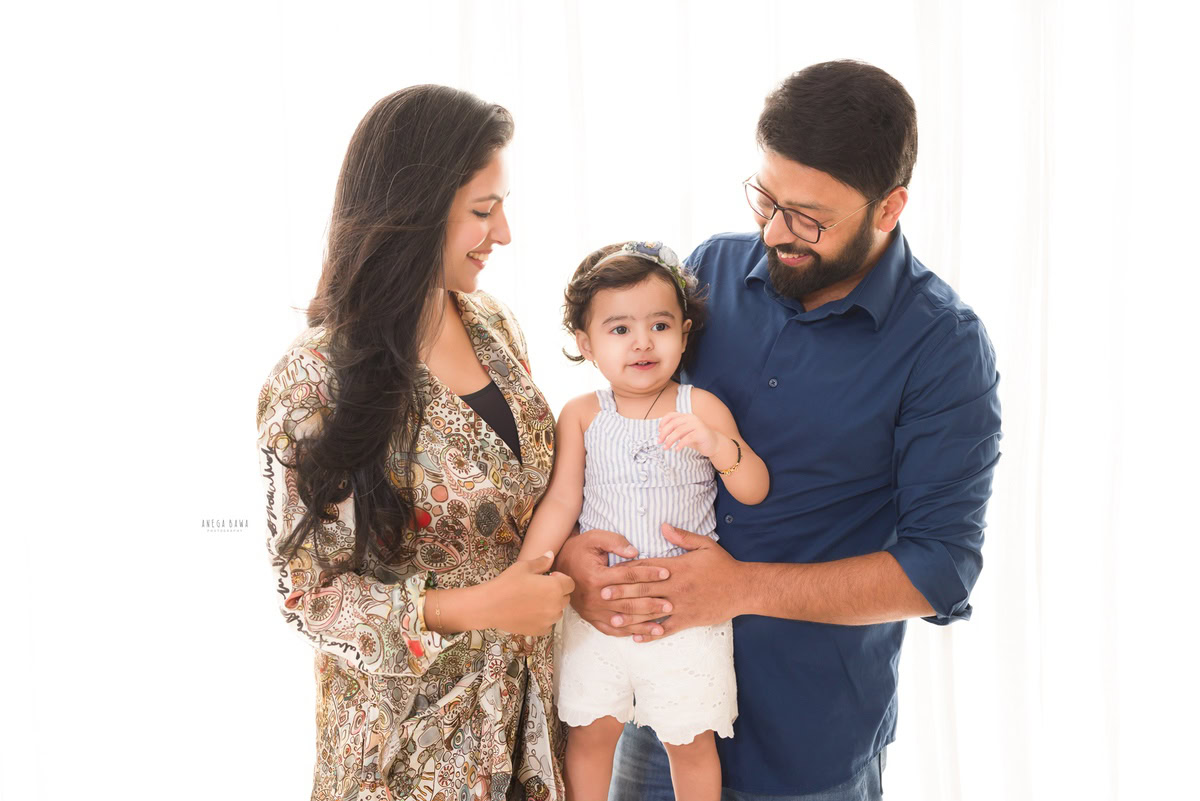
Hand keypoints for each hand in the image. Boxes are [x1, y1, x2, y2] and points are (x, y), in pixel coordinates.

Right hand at [485, 552, 574, 635]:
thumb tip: (551, 555)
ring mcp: (549, 620)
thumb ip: (542, 562)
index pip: (570, 584)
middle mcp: (556, 605)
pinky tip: (530, 612)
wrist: (490, 606)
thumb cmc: (506, 584)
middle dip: (557, 592)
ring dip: (551, 606)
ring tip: (534, 601)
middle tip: (540, 588)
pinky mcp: (540, 631)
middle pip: (565, 598)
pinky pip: (549, 624)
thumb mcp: (524, 567)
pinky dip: (543, 619)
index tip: (549, 576)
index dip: (561, 578)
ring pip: (558, 611)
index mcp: (555, 588)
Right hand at [554, 529, 672, 636]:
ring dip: (643, 623)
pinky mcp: (591, 619)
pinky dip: (629, 633)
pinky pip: (612, 630)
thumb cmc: (579, 550)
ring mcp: (592, 611)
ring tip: (662, 626)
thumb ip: (615, 542)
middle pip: (628, 602)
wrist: (556, 567)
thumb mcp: (594, 538)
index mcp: (596, 576)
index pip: (628, 576)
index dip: (649, 573)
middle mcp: (594, 597)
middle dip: (651, 603)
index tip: (666, 572)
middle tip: (670, 604)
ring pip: (622, 619)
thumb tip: (634, 552)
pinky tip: (643, 634)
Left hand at [617, 523, 745, 641]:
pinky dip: (651, 634)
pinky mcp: (688, 620)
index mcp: (677, 568)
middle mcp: (676, 587)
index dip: (627, 570)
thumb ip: (682, 537)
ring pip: (651, 612)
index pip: (647, 568)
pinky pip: (667, 629)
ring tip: (613, 620)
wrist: (743, 588)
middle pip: (644, 590)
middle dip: (621, 592)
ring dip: (631, 616)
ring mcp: (681, 605)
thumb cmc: (723, 565)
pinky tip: (637, 638)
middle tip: (601, 595)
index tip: (610, 571)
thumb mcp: (704, 545)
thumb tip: (662, 526)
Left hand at [657, 412, 719, 457]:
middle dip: (664, 433)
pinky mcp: (701, 433)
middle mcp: (691, 418)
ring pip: (678, 431)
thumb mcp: (684, 433)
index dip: (662, 422)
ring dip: (670, 440)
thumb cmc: (697, 438)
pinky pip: (687, 438)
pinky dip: (680, 444)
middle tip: (659, 442)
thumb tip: (661, 434)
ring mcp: (697, 425)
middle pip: (672, 424)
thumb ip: (675, 430)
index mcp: (686, 416)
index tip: (659, 432)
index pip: (671, 415)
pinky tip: (677, 450)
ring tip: (665, 448)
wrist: (714, 443)